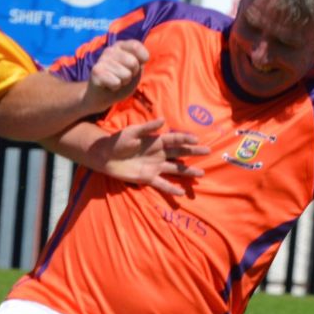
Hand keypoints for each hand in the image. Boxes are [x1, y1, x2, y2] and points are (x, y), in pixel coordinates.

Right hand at [86, 39, 148, 110]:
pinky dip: (116, 87)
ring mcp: (102, 60)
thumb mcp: (136, 69)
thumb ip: (141, 61)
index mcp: (120, 45)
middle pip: (133, 62)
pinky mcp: (96, 72)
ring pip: (126, 75)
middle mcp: (110, 50)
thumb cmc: (122, 80)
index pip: (136, 46)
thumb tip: (142, 59)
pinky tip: (109, 85)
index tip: (136, 66)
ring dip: (124, 82)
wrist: (102, 95)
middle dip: (132, 74)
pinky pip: (116, 83)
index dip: (142, 59)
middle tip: (123, 76)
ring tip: (116, 81)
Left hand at [88, 117, 206, 194]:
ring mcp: (154, 166)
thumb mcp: (131, 132)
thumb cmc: (118, 141)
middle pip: (179, 153)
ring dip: (187, 172)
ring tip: (200, 174)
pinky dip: (172, 189)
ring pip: (175, 169)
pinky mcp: (147, 178)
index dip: (185, 139)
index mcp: (156, 140)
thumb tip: (162, 120)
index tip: (196, 140)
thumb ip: (147, 127)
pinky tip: (182, 193)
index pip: (174, 139)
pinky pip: (162, 184)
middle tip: (208, 151)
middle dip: (193, 153)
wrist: (105, 156)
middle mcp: (158, 154)